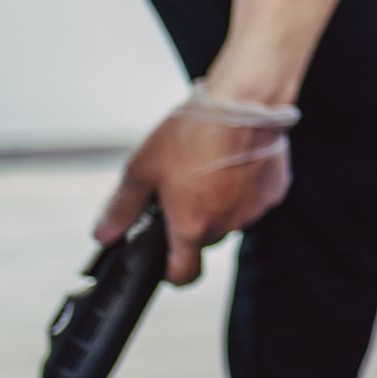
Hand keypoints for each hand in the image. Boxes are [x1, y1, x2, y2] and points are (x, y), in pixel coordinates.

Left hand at [93, 83, 298, 283]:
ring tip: (208, 169)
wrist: (243, 102)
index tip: (165, 262)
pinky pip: (252, 201)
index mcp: (192, 226)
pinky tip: (233, 164)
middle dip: (192, 223)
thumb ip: (121, 208)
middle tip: (181, 190)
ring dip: (218, 205)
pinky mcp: (273, 193)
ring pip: (229, 220)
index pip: (183, 275)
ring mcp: (253, 210)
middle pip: (205, 241)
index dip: (171, 273)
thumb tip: (104, 235)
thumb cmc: (193, 131)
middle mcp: (225, 225)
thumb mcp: (142, 167)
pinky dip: (242, 190)